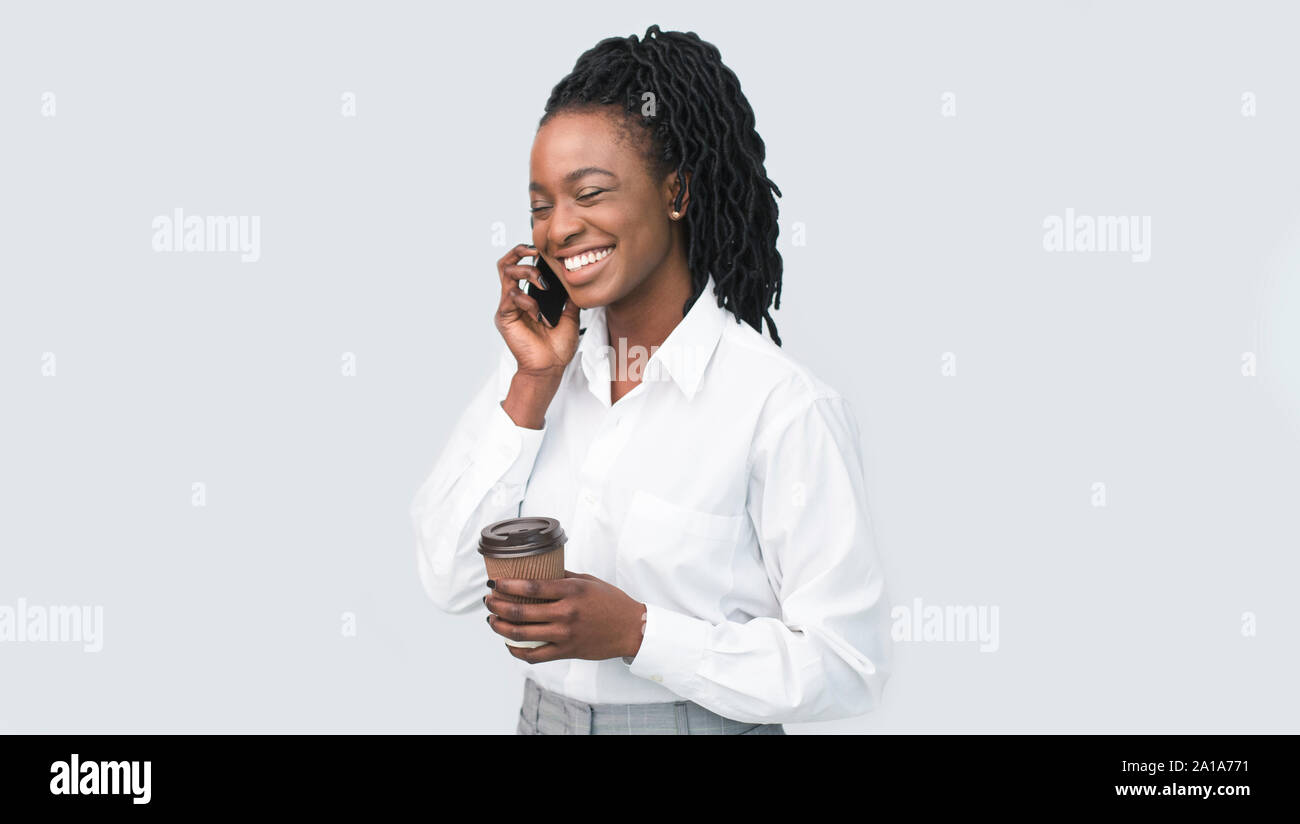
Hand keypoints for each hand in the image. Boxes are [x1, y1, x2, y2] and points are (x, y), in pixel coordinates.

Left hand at [484, 570, 644, 663]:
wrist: (631, 629)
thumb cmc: (611, 601)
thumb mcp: (588, 581)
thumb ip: (562, 576)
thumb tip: (538, 571)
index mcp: (571, 591)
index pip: (531, 587)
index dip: (507, 585)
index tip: (493, 582)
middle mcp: (566, 612)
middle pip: (521, 612)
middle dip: (498, 605)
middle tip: (488, 600)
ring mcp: (565, 634)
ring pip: (522, 634)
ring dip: (500, 627)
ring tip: (491, 620)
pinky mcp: (566, 651)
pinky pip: (535, 655)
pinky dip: (517, 651)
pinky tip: (509, 643)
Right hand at [495, 243, 580, 380]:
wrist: (550, 368)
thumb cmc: (557, 348)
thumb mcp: (570, 316)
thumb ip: (569, 298)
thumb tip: (576, 283)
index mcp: (527, 297)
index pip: (521, 266)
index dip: (529, 253)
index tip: (546, 251)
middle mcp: (515, 299)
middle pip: (507, 263)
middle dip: (520, 251)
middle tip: (536, 251)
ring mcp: (508, 307)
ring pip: (507, 272)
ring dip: (527, 272)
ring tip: (543, 284)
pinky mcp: (504, 317)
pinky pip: (511, 296)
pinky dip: (528, 301)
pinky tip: (539, 314)